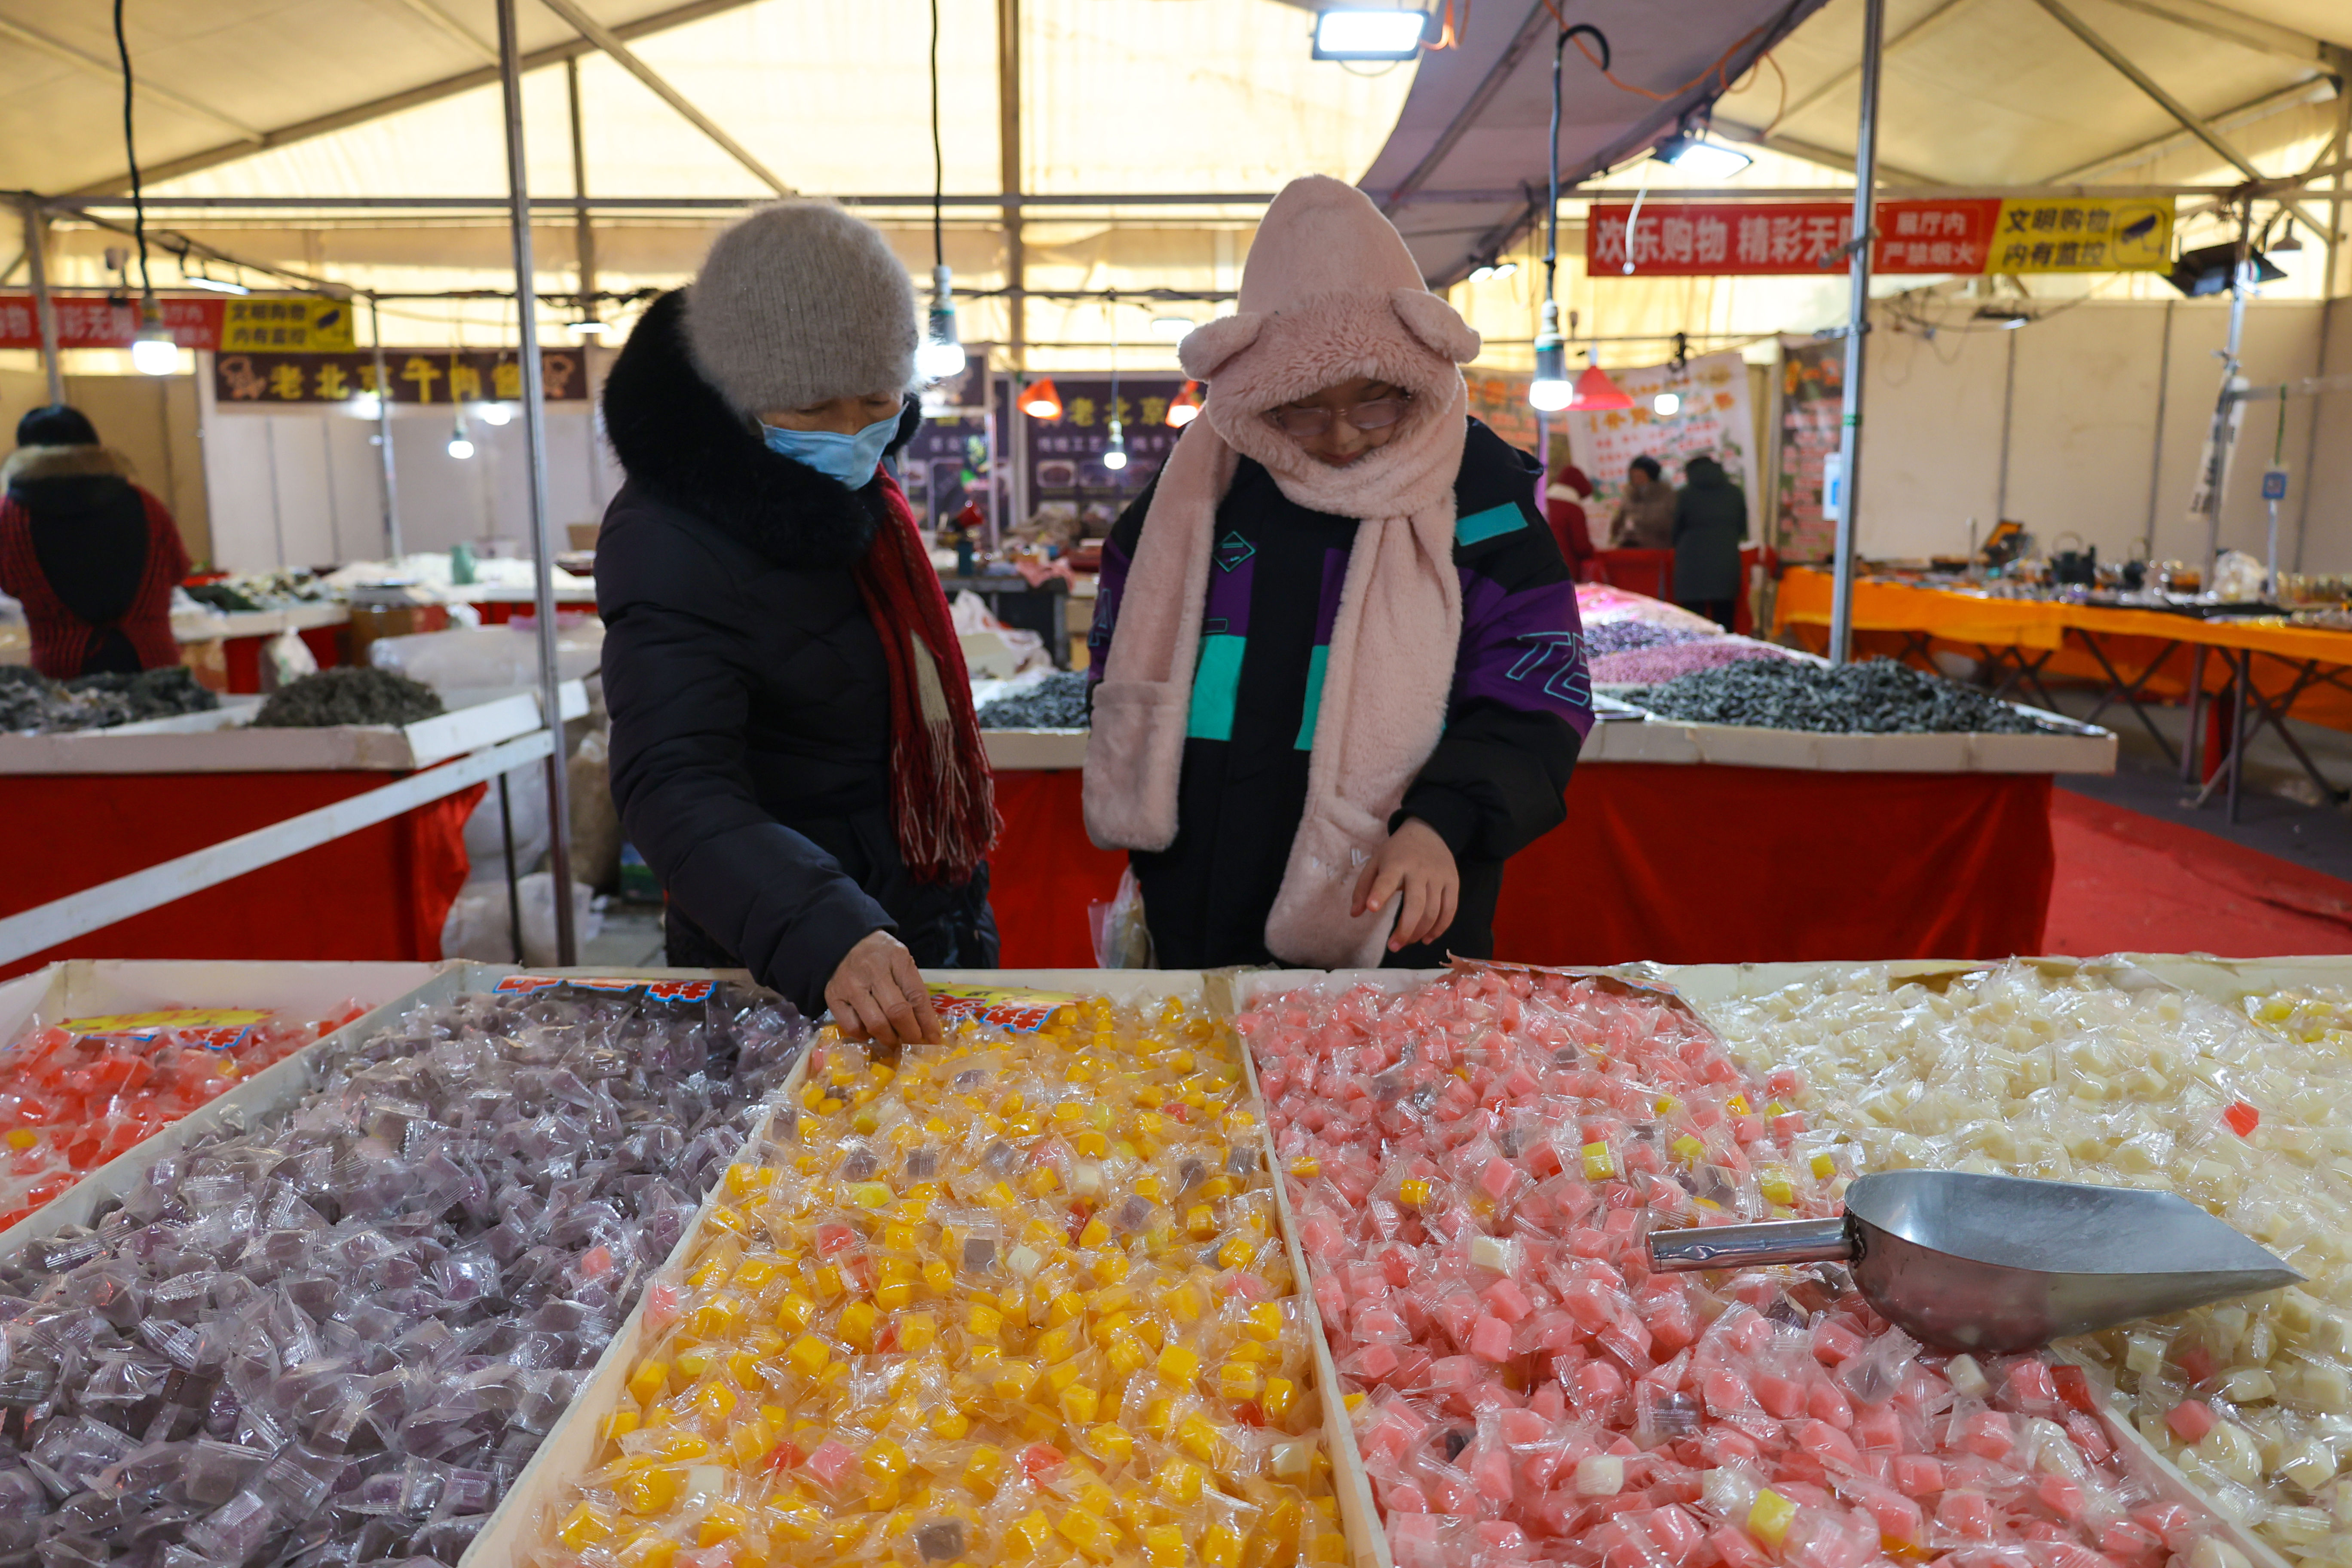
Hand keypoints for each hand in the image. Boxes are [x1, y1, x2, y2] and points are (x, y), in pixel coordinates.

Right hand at [823, 930, 941, 1051]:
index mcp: (896, 959)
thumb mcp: (902, 961)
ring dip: (889, 1039)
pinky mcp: (833, 997)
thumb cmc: (880, 955)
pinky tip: (871, 1033)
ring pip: (875, 1023)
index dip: (927, 1022)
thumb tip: (926, 1027)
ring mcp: (850, 985)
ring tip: (895, 1041)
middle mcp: (872, 971)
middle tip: (914, 1044)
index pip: (916, 995)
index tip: (933, 1039)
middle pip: (896, 1012)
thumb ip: (913, 989)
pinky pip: (852, 1026)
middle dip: (910, 1034)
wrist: (845, 942)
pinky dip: (865, 1036)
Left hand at [1351, 818, 1458, 953]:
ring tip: (1406, 942)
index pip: (1387, 879)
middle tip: (1393, 947)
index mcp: (1396, 863)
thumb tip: (1355, 914)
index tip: (1372, 907)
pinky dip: (1440, 928)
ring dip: (1420, 932)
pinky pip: (1450, 910)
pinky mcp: (1453, 882)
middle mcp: (1419, 870)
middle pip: (1416, 904)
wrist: (1428, 832)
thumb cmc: (1396, 852)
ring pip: (1433, 911)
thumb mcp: (1375, 862)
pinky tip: (1427, 938)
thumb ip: (1363, 888)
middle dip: (1405, 930)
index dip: (1380, 893)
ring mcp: (1439, 876)